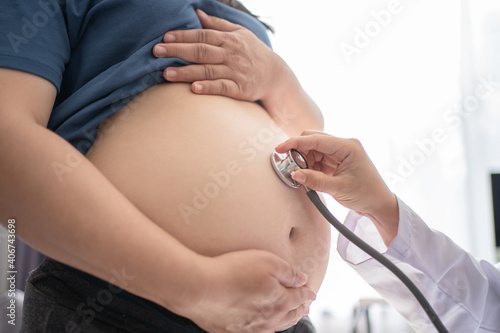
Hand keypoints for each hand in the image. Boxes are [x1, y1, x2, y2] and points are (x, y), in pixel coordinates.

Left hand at [152, 9, 290, 102]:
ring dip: (186, 72)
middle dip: (178, 51)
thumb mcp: (239, 34)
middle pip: (201, 51)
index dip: (183, 36)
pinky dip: (208, 88)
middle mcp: (231, 54)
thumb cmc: (253, 52)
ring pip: (207, 70)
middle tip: (157, 51)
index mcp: (229, 40)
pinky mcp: (239, 89)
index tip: (165, 37)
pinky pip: (222, 88)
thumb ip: (217, 25)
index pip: (202, 35)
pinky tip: (194, 89)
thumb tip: (197, 13)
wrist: (275, 75)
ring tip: (166, 73)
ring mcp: (235, 72)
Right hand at [180, 249, 314, 332]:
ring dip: (287, 320)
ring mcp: (252, 328)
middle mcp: (269, 319)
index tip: (311, 292)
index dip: (307, 293)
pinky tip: (267, 328)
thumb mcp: (267, 261)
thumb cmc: (232, 271)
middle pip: (290, 314)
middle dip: (300, 308)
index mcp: (280, 300)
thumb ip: (289, 272)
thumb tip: (303, 280)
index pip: (299, 297)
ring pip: (277, 326)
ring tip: (292, 317)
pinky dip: (269, 330)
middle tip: (305, 306)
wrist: (200, 288)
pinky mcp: (235, 331)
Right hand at [275, 130, 398, 244]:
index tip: (279, 149)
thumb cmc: (366, 194)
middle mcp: (343, 145)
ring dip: (303, 161)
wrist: (379, 204)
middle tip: (291, 168)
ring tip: (302, 176)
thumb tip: (295, 173)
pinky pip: (317, 159)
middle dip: (298, 152)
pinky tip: (308, 176)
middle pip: (312, 140)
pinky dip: (309, 167)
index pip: (316, 140)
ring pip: (312, 150)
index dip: (295, 143)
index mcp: (347, 146)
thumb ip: (316, 180)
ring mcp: (339, 153)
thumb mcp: (339, 188)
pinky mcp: (336, 161)